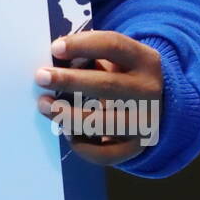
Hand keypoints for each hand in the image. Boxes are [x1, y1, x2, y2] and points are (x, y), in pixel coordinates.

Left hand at [34, 31, 163, 165]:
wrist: (158, 105)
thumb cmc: (122, 75)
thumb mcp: (115, 59)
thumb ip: (89, 57)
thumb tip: (53, 64)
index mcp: (144, 60)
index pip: (114, 46)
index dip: (83, 45)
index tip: (55, 48)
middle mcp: (149, 91)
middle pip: (107, 85)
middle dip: (70, 81)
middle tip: (41, 77)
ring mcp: (146, 122)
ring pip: (103, 122)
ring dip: (68, 115)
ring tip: (45, 105)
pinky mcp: (136, 147)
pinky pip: (105, 154)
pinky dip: (82, 146)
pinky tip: (66, 132)